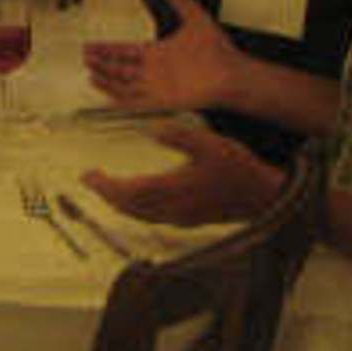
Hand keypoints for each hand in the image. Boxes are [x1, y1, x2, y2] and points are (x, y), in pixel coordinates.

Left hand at [80, 121, 278, 226]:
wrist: (263, 198)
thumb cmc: (239, 171)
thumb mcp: (210, 144)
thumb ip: (180, 137)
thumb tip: (154, 130)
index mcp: (171, 189)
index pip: (126, 191)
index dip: (104, 186)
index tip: (88, 176)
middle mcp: (171, 208)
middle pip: (127, 207)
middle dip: (106, 194)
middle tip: (92, 181)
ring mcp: (179, 218)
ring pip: (139, 216)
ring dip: (120, 204)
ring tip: (108, 189)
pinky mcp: (188, 221)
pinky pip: (152, 219)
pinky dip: (137, 209)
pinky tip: (139, 200)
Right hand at [82, 0, 245, 110]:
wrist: (230, 74)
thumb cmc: (217, 50)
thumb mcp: (193, 16)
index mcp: (158, 52)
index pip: (125, 51)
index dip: (107, 49)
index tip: (92, 46)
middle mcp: (154, 70)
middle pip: (119, 67)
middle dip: (102, 63)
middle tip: (85, 58)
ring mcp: (156, 86)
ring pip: (123, 84)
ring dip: (106, 78)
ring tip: (91, 72)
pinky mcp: (161, 100)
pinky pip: (134, 101)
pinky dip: (119, 98)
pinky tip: (107, 93)